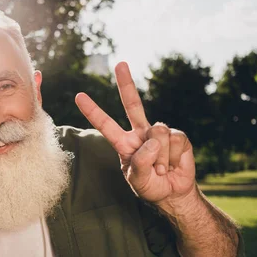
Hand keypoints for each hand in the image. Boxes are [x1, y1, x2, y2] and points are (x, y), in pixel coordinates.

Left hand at [74, 62, 196, 210]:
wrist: (173, 193)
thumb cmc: (150, 187)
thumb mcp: (137, 180)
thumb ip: (140, 163)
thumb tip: (151, 140)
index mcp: (123, 143)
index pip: (106, 125)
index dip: (93, 111)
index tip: (79, 96)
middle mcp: (140, 133)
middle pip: (133, 105)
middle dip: (126, 84)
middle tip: (120, 64)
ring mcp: (159, 133)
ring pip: (158, 132)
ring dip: (160, 157)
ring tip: (160, 169)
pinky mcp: (177, 136)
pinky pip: (174, 139)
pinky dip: (173, 157)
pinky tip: (172, 164)